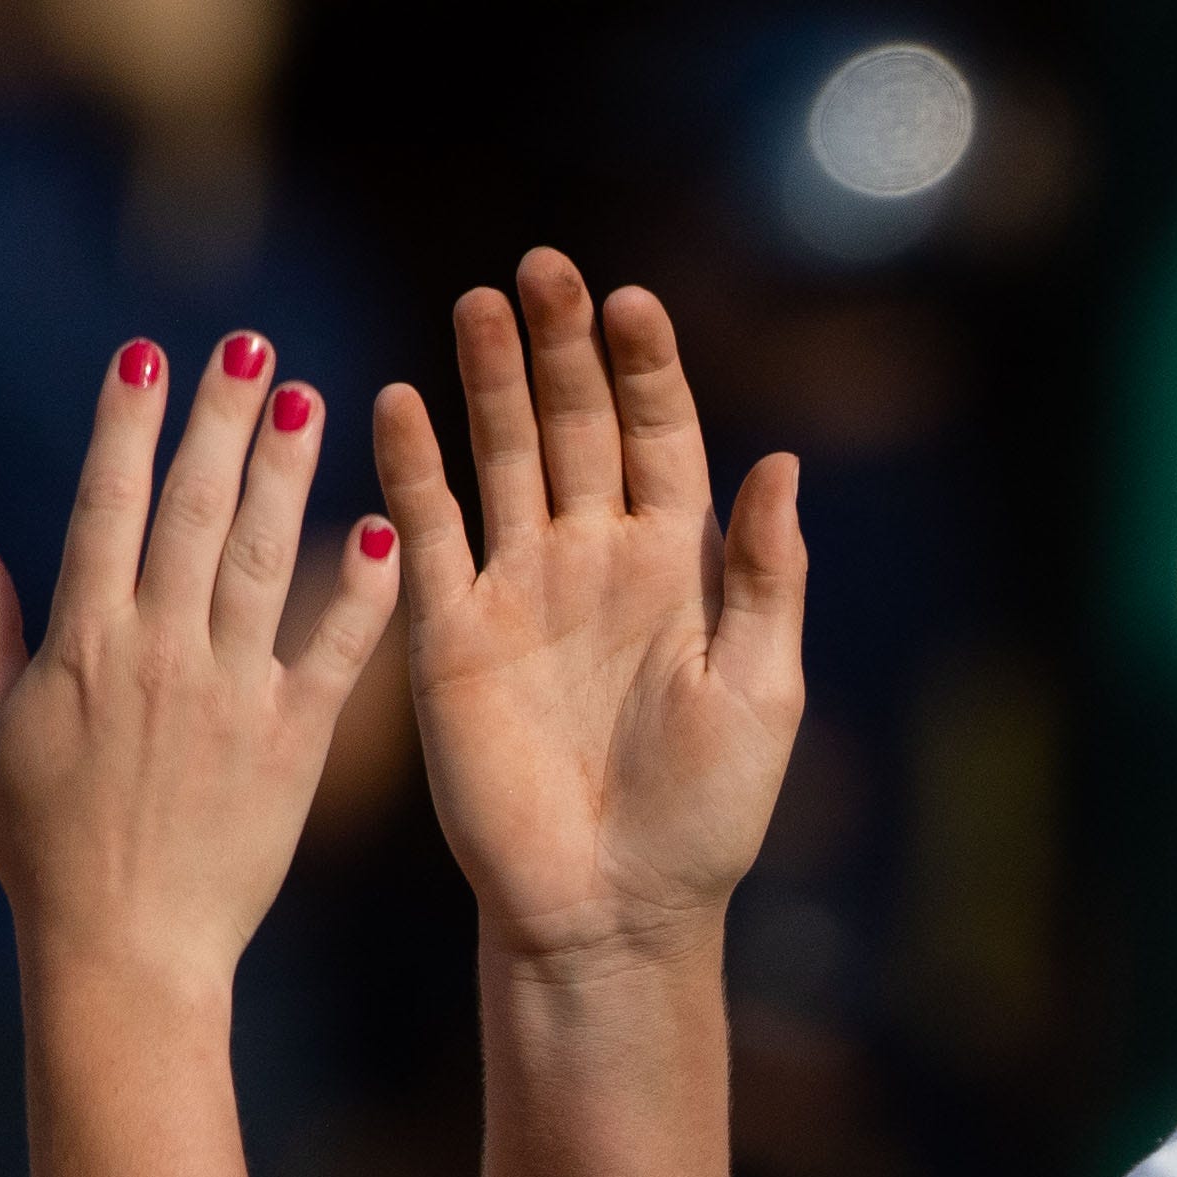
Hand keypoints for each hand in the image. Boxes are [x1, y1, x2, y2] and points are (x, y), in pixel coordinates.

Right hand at [0, 332, 397, 1003]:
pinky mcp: (293, 743)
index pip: (106, 506)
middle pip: (194, 512)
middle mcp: (159, 654)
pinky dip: (361, 594)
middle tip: (250, 343)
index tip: (147, 353)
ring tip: (313, 398)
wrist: (127, 951)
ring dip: (291, 475)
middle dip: (221, 419)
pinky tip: (386, 531)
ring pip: (266, 561)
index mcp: (82, 645)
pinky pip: (334, 654)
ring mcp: (231, 695)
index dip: (126, 424)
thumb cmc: (46, 849)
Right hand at [373, 251, 807, 971]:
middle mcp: (595, 560)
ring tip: (478, 304)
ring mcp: (519, 589)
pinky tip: (396, 401)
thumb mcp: (759, 689)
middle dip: (561, 347)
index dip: (647, 370)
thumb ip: (764, 575)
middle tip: (542, 268)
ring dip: (489, 382)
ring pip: (500, 458)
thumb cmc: (707, 816)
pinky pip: (427, 533)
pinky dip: (411, 469)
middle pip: (576, 426)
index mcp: (678, 568)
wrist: (612, 908)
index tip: (633, 302)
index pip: (661, 438)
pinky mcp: (450, 633)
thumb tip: (780, 461)